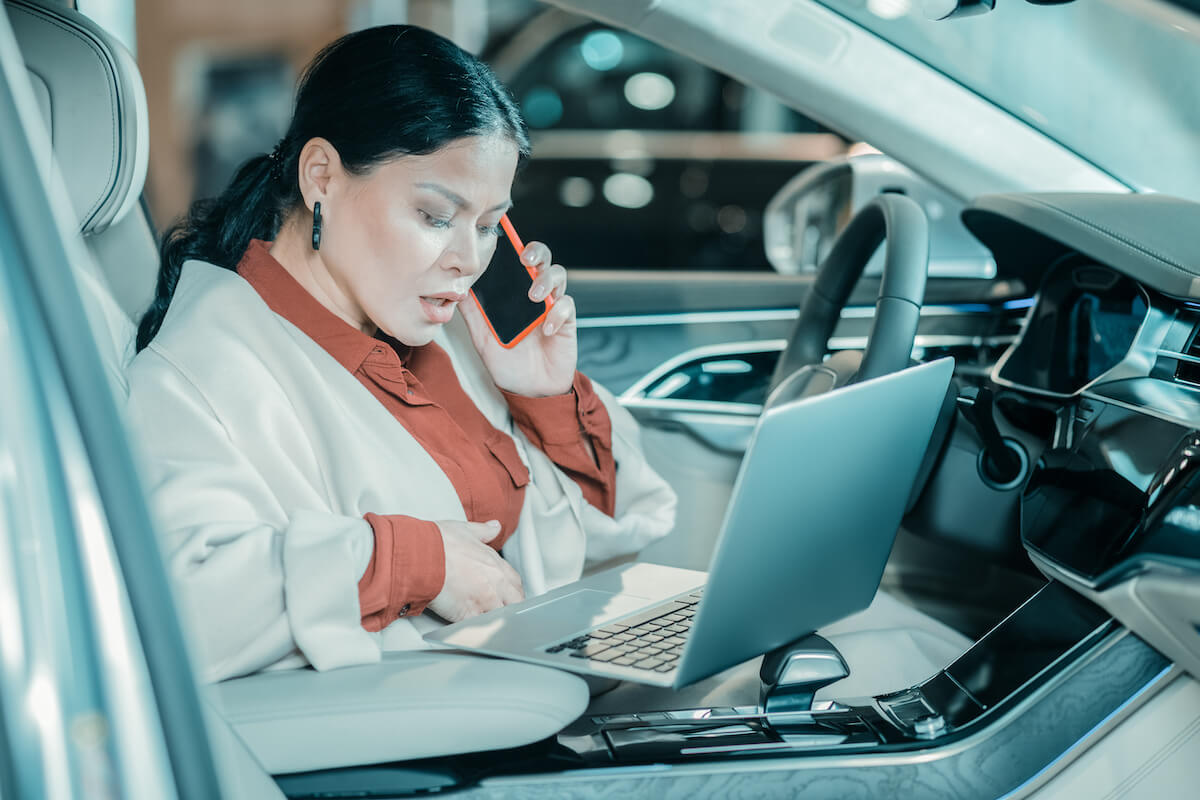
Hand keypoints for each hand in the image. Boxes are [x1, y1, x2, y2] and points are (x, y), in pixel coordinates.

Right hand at [428, 520, 524, 621]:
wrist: (420, 557)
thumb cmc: (438, 543)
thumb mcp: (465, 530)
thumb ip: (483, 531)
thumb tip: (494, 527)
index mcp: (495, 564)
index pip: (515, 582)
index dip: (511, 590)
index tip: (505, 593)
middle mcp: (495, 584)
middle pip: (515, 603)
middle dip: (510, 607)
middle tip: (498, 610)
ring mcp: (484, 601)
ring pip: (501, 618)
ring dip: (496, 620)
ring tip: (486, 622)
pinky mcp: (469, 616)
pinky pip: (481, 629)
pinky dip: (479, 631)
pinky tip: (473, 630)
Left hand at [459, 240, 576, 397]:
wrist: (529, 391)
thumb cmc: (507, 362)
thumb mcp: (481, 337)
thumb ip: (472, 312)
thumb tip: (456, 288)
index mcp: (513, 293)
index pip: (516, 262)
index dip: (514, 247)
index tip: (505, 239)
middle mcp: (534, 294)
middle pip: (542, 260)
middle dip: (536, 252)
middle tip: (525, 260)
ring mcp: (551, 306)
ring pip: (558, 276)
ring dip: (546, 281)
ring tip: (533, 298)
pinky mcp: (566, 321)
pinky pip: (566, 306)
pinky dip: (557, 313)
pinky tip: (546, 329)